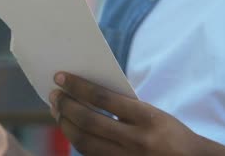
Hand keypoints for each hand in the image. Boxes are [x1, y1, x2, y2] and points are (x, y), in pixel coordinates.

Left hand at [49, 73, 224, 155]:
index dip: (78, 86)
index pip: (102, 99)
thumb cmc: (170, 132)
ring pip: (85, 143)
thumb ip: (123, 106)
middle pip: (89, 122)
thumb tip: (86, 94)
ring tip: (58, 111)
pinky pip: (91, 155)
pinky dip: (78, 141)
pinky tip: (71, 130)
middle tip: (54, 95)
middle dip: (67, 106)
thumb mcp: (153, 113)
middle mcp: (136, 140)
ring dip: (66, 125)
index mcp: (146, 118)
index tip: (61, 77)